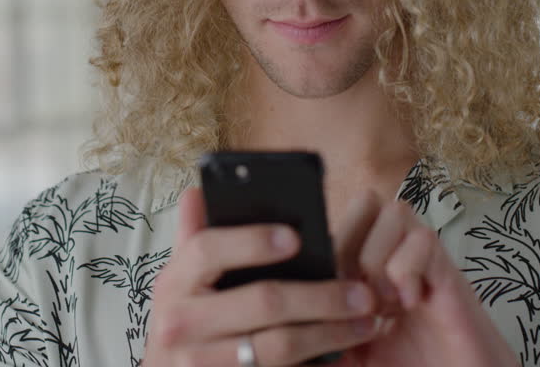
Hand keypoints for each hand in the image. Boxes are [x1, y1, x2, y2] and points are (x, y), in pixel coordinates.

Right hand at [144, 188, 379, 365]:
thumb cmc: (186, 320)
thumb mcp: (182, 281)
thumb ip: (194, 237)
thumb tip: (198, 191)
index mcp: (173, 282)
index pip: (208, 250)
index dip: (252, 241)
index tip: (295, 236)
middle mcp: (180, 323)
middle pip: (261, 302)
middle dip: (320, 296)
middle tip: (362, 292)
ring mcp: (200, 363)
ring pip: (278, 347)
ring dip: (329, 333)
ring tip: (366, 322)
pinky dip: (316, 364)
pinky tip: (342, 353)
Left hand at [332, 192, 518, 366]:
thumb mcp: (350, 356)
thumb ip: (321, 336)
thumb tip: (280, 327)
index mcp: (364, 268)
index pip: (335, 223)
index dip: (321, 246)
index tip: (317, 290)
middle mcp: (394, 255)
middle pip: (364, 203)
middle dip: (349, 240)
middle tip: (348, 292)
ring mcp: (423, 260)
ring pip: (393, 211)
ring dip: (377, 256)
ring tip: (380, 304)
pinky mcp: (450, 273)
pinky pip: (425, 240)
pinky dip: (407, 270)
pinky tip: (407, 305)